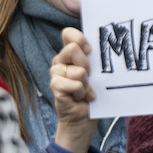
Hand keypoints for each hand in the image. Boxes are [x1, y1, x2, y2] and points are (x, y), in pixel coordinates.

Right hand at [50, 27, 96, 152]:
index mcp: (69, 54)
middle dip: (87, 66)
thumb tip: (98, 45)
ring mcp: (55, 74)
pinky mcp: (55, 87)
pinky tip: (80, 98)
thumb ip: (93, 58)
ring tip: (84, 91)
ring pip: (79, 71)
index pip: (68, 34)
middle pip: (73, 49)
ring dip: (87, 84)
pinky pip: (75, 85)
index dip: (79, 38)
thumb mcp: (96, 73)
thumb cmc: (91, 93)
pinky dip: (83, 93)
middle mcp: (60, 61)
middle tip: (89, 78)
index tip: (89, 49)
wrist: (84, 118)